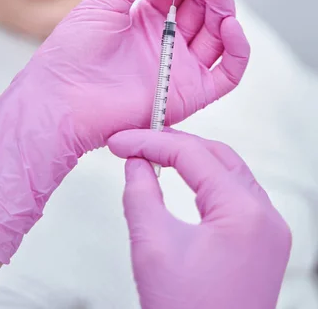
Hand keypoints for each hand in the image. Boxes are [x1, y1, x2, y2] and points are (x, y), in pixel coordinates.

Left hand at [35, 0, 249, 151]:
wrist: (59, 99)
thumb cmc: (74, 50)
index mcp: (150, 14)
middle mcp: (170, 36)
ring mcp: (182, 64)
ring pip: (219, 29)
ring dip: (221, 3)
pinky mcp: (191, 93)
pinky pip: (227, 71)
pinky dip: (236, 47)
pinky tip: (228, 22)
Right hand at [109, 129, 291, 308]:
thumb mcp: (152, 248)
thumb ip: (140, 193)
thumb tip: (136, 162)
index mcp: (244, 213)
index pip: (192, 155)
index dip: (150, 142)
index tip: (121, 142)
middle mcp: (265, 217)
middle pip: (215, 155)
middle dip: (173, 145)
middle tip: (136, 143)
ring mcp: (269, 231)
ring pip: (228, 171)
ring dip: (192, 159)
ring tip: (155, 155)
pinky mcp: (264, 243)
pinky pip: (236, 194)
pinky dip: (207, 180)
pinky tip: (185, 179)